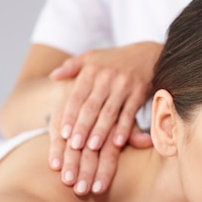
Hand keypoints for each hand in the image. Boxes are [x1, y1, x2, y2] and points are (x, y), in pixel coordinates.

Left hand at [47, 42, 160, 193]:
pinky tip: (117, 142)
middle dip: (83, 127)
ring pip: (110, 112)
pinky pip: (130, 113)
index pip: (77, 96)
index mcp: (92, 70)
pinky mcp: (139, 92)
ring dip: (101, 131)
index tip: (62, 133)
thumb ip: (71, 67)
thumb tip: (53, 76)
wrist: (147, 53)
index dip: (70, 115)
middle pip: (92, 107)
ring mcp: (124, 85)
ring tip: (92, 147)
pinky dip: (124, 128)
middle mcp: (107, 77)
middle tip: (74, 146)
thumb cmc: (114, 59)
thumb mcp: (92, 57)